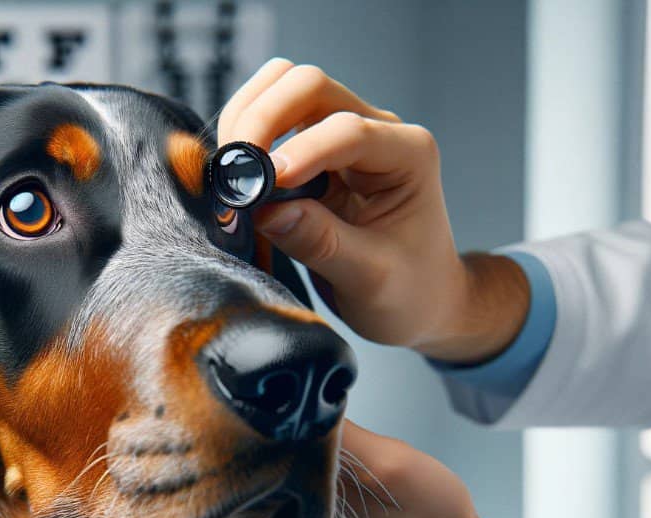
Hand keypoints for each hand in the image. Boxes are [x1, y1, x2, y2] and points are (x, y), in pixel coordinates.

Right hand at [219, 59, 528, 362]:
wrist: (419, 298)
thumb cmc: (409, 290)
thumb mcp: (371, 278)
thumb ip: (321, 243)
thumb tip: (267, 212)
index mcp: (408, 155)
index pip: (347, 131)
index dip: (302, 152)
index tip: (264, 185)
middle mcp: (376, 130)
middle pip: (309, 86)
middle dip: (263, 118)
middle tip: (235, 170)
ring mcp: (340, 133)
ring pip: (283, 88)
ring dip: (248, 118)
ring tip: (231, 171)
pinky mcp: (311, 146)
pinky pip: (268, 117)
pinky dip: (242, 133)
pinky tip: (234, 173)